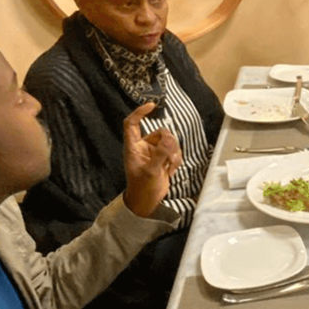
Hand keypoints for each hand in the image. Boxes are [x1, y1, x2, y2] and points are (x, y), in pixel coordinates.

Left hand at [121, 103, 181, 217]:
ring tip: (169, 168)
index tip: (152, 105)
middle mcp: (143, 147)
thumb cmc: (142, 189)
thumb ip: (160, 154)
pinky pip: (174, 151)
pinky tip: (171, 171)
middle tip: (169, 158)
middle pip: (160, 132)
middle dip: (169, 144)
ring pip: (170, 141)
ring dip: (173, 154)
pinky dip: (176, 159)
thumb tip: (170, 139)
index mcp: (133, 147)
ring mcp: (154, 152)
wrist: (147, 203)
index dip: (140, 112)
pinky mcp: (163, 158)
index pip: (132, 123)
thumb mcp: (151, 172)